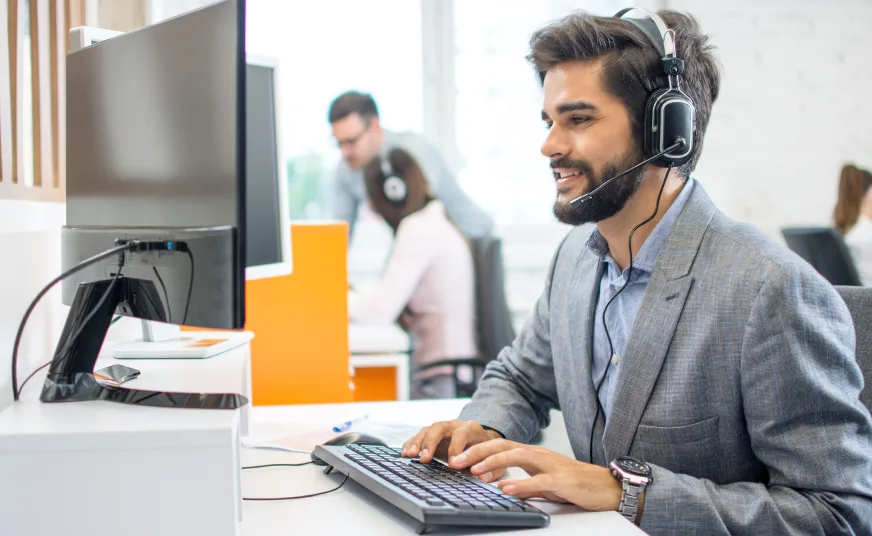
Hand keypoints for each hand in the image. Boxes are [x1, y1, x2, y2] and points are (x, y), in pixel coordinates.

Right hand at [401, 420, 502, 473]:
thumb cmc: (486, 450)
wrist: (482, 440)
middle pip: (439, 427)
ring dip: (417, 443)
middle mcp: (454, 425)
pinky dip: (411, 443)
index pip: (462, 433)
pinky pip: (419, 435)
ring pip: (427, 430)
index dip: (456, 447)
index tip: (453, 464)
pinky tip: (404, 453)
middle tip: (424, 459)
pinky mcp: (432, 435)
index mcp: (471, 428)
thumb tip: (482, 476)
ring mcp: (441, 429)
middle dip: (431, 442)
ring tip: (410, 455)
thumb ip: (491, 466)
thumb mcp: (493, 457)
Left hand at [448, 439, 622, 511]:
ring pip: (518, 456)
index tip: (458, 458)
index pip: (501, 447)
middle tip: (456, 460)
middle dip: (478, 452)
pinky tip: (506, 489)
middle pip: (504, 446)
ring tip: (475, 470)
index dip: (478, 451)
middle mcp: (540, 455)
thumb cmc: (576, 485)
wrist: (608, 487)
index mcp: (533, 455)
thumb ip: (524, 484)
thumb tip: (501, 489)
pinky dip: (521, 484)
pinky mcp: (562, 480)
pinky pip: (538, 481)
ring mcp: (551, 466)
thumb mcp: (544, 483)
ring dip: (494, 462)